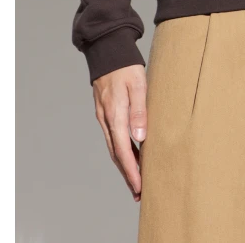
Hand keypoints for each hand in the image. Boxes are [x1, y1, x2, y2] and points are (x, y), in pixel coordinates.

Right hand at [93, 64, 146, 200]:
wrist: (107, 51)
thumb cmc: (126, 66)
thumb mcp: (139, 84)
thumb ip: (140, 110)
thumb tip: (141, 137)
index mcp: (115, 114)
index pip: (123, 150)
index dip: (131, 171)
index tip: (140, 186)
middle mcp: (106, 119)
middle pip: (116, 154)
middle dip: (127, 175)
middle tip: (139, 193)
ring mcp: (103, 116)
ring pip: (113, 147)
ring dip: (123, 165)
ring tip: (135, 181)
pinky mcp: (104, 113)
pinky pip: (112, 137)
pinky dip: (120, 151)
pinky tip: (129, 156)